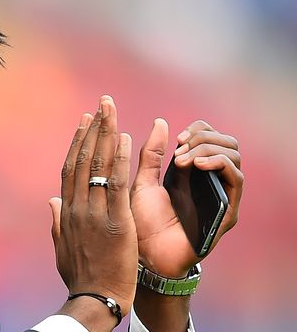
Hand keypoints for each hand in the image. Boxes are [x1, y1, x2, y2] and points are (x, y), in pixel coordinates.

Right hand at [49, 96, 137, 328]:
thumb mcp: (63, 246)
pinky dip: (119, 159)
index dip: (78, 142)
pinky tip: (125, 139)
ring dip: (105, 134)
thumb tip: (52, 200)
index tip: (85, 122)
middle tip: (101, 104)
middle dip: (93, 129)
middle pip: (83, 159)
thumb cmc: (81, 276)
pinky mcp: (116, 221)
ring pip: (98, 165)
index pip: (71, 168)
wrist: (94, 299)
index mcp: (67, 211)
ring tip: (111, 110)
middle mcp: (77, 206)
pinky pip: (117, 184)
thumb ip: (57, 220)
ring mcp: (95, 212)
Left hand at [130, 119, 243, 276]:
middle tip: (180, 147)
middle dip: (203, 137)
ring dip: (207, 148)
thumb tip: (160, 122)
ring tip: (183, 158)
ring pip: (233, 155)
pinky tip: (197, 165)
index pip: (210, 136)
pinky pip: (235, 178)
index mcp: (190, 171)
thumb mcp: (142, 181)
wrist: (145, 255)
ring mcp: (221, 195)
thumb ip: (151, 154)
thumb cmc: (141, 222)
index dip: (197, 130)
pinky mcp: (228, 211)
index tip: (177, 138)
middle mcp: (210, 181)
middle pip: (226, 142)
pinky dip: (218, 163)